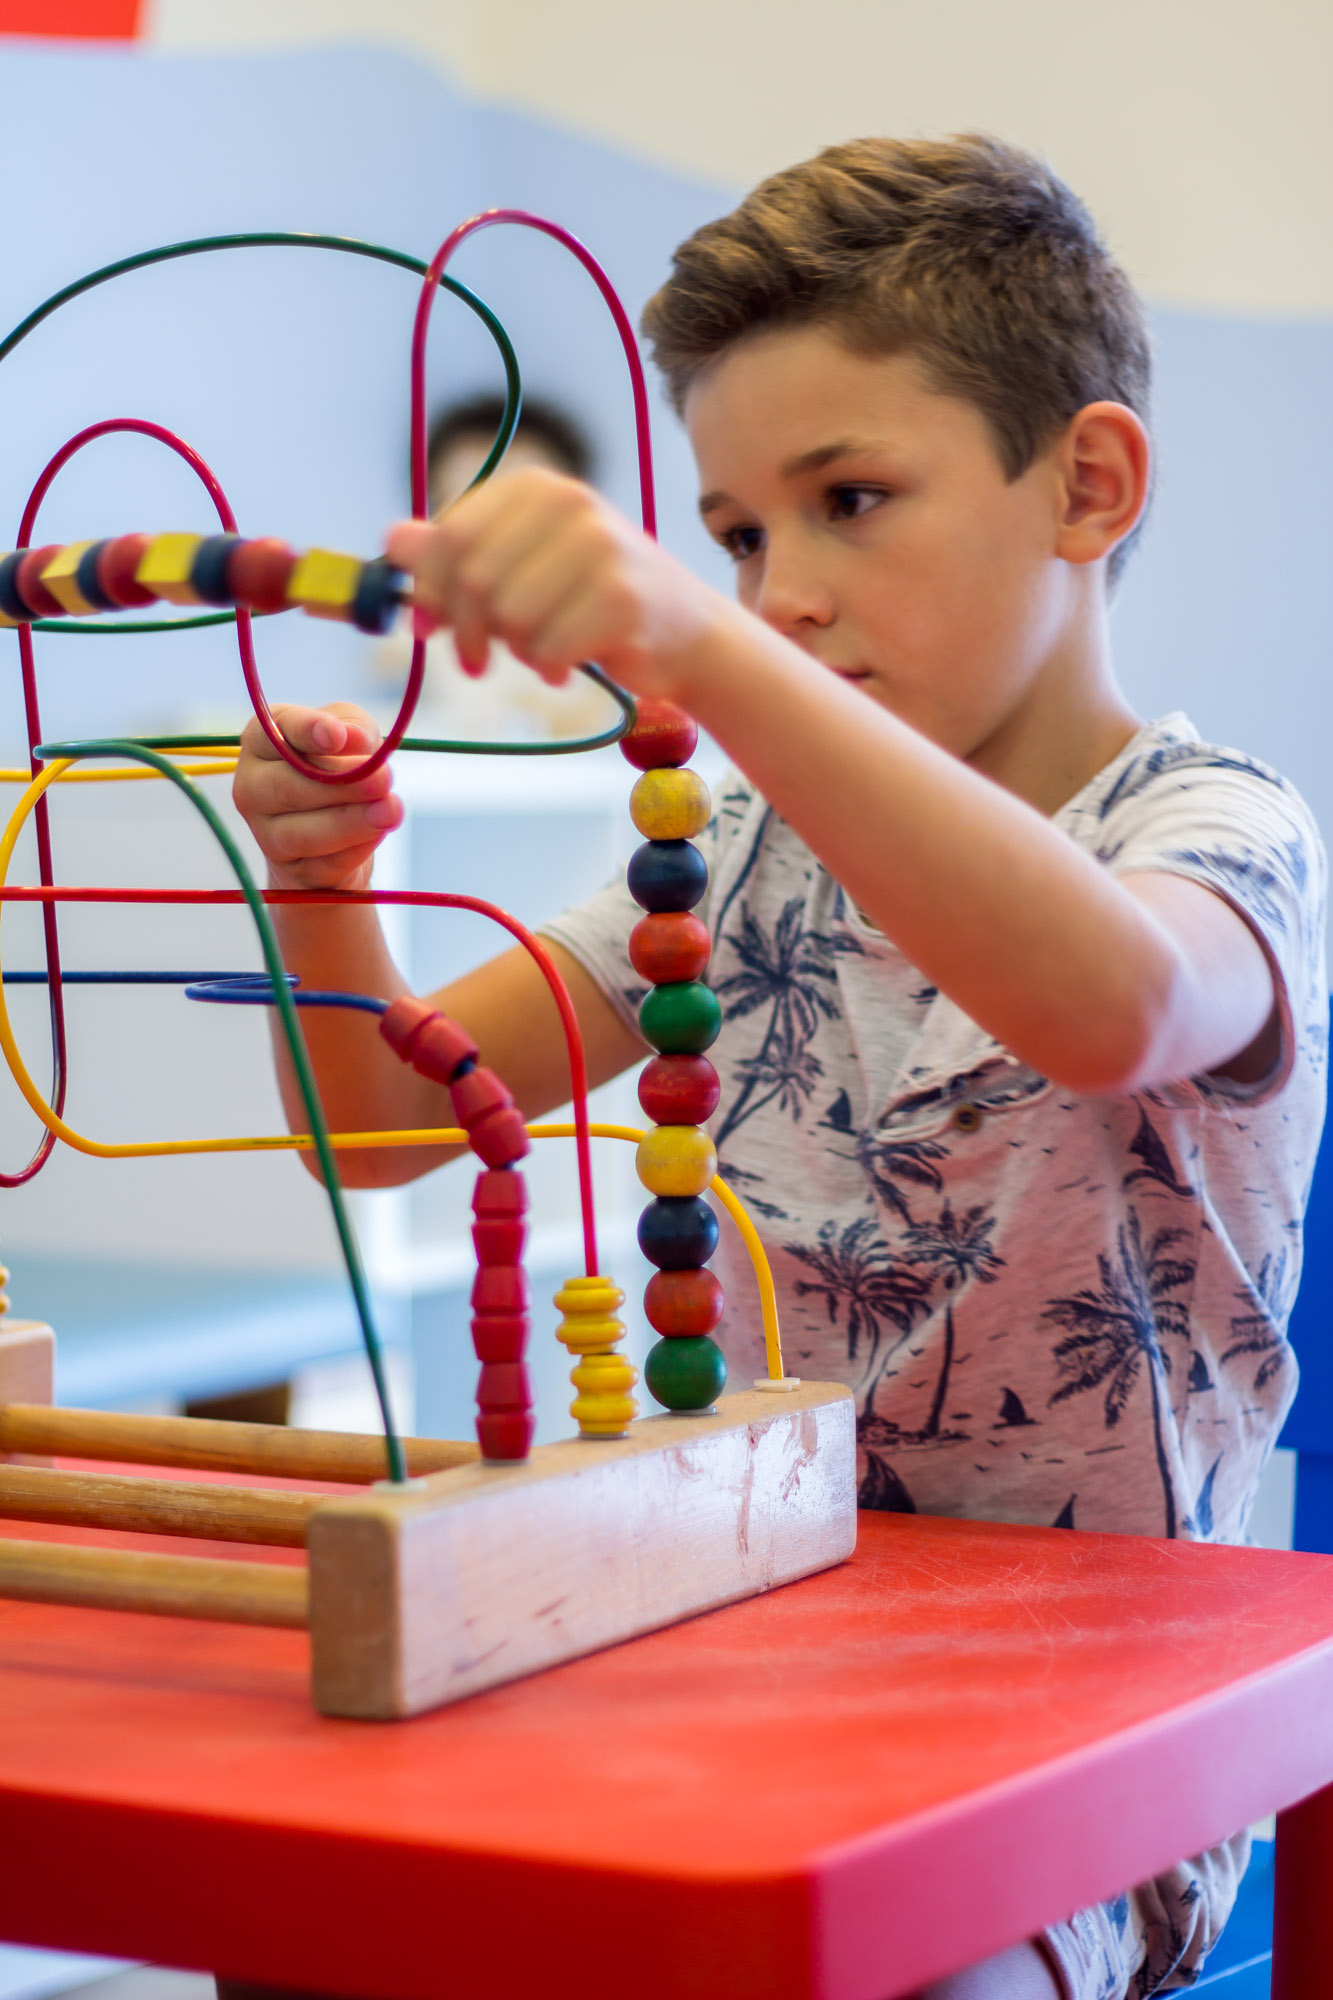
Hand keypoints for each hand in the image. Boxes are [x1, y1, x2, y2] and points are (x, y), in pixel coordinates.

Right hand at [232, 702, 403, 891]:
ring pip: (303, 833)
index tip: (337, 736)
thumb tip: (352, 738)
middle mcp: (253, 787)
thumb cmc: (341, 766)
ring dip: (350, 822)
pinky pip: (325, 863)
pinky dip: (356, 849)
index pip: (278, 732)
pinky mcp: (294, 871)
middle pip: (289, 787)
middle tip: (384, 779)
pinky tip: (379, 833)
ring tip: (390, 810)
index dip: (307, 732)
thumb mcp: (352, 732)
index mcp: (261, 742)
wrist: (336, 830)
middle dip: (341, 784)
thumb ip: (353, 727)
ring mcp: (267, 834)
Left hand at [385, 468, 721, 701]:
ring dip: (516, 652)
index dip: (429, 591)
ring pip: (511, 618)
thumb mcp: (521, 568)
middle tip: (478, 661)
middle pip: (475, 580)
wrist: (685, 633)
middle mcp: (570, 503)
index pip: (452, 538)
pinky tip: (569, 664)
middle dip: (467, 633)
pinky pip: (549, 648)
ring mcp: (601, 547)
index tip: (428, 627)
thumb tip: (392, 541)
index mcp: (536, 488)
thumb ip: (456, 554)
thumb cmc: (592, 600)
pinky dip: (550, 668)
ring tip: (541, 652)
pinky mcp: (622, 597)